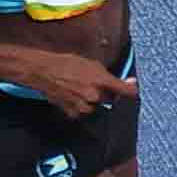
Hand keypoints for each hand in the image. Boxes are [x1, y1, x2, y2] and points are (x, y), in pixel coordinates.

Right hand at [8, 49, 125, 118]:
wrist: (43, 72)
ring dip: (94, 101)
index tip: (134, 90)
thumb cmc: (66, 63)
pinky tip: (73, 95)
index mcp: (101, 80)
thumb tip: (128, 81)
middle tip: (95, 84)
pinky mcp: (73, 114)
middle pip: (110, 100)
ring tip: (81, 88)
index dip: (132, 91)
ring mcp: (84, 106)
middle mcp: (94, 96)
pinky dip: (82, 106)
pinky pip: (84, 112)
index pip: (125, 91)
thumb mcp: (91, 63)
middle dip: (107, 93)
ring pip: (97, 107)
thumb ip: (109, 75)